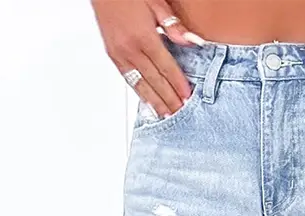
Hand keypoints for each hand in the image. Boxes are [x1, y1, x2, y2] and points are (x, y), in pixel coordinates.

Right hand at [91, 0, 206, 115]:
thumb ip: (174, 25)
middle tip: (180, 113)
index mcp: (144, 37)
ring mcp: (120, 54)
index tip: (188, 97)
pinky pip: (128, 79)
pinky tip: (147, 102)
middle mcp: (130, 49)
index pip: (166, 67)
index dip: (178, 83)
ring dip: (155, 102)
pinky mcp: (112, 55)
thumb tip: (193, 42)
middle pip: (155, 80)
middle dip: (169, 99)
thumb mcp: (156, 2)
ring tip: (166, 115)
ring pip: (141, 85)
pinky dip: (139, 93)